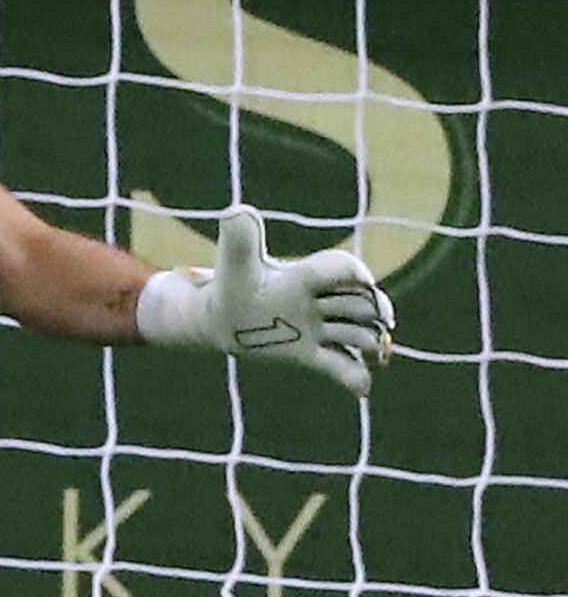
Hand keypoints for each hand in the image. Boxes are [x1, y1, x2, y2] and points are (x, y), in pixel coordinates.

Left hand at [136, 206, 392, 395]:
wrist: (217, 319)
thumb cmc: (231, 284)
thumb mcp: (234, 262)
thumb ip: (239, 238)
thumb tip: (238, 210)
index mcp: (305, 276)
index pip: (342, 268)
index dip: (356, 273)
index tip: (364, 282)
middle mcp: (318, 302)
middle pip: (360, 303)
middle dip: (371, 309)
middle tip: (380, 318)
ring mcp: (316, 330)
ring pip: (357, 335)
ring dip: (370, 341)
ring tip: (374, 352)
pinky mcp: (309, 355)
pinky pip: (341, 367)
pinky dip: (354, 376)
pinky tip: (360, 385)